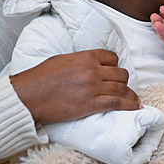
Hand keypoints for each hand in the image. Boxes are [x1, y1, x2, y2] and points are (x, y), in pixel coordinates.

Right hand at [10, 49, 138, 123]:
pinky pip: (117, 102)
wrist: (28, 96)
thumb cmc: (41, 77)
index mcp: (86, 57)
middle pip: (121, 73)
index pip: (112, 58)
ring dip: (129, 94)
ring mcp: (93, 87)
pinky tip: (135, 106)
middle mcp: (93, 70)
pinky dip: (129, 104)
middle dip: (122, 81)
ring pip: (122, 88)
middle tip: (120, 87)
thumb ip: (82, 60)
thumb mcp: (64, 59)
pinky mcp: (90, 104)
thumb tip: (93, 63)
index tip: (113, 72)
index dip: (115, 65)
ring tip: (133, 99)